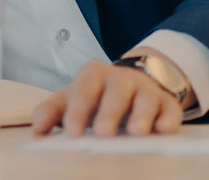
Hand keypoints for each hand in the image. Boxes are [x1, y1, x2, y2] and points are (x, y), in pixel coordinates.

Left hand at [31, 59, 185, 136]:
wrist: (132, 82)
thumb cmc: (96, 95)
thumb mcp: (71, 98)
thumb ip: (51, 111)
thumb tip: (38, 129)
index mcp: (93, 75)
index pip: (84, 90)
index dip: (77, 110)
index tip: (71, 131)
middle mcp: (121, 79)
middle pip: (115, 92)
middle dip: (109, 112)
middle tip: (102, 133)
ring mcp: (146, 90)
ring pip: (145, 100)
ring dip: (141, 116)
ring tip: (136, 133)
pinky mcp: (167, 103)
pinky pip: (171, 110)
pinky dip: (169, 120)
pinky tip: (164, 130)